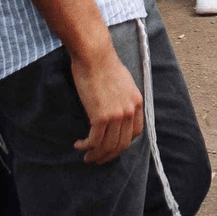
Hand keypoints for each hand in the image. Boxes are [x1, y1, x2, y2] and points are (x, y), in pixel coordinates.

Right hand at [69, 41, 144, 164]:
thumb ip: (123, 99)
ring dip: (96, 155)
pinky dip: (86, 146)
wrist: (94, 55)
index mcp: (137, 102)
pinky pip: (94, 140)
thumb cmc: (104, 65)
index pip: (136, 133)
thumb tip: (115, 111)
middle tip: (97, 159)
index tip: (112, 147)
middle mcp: (130, 111)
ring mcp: (117, 115)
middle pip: (122, 144)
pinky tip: (79, 145)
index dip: (123, 144)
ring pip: (108, 146)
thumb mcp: (123, 83)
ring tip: (86, 157)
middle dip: (109, 155)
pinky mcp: (101, 116)